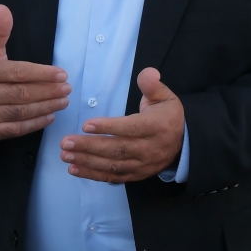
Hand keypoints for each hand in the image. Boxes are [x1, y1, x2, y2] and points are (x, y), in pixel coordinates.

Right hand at [0, 5, 70, 141]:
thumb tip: (2, 8)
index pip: (17, 72)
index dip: (41, 74)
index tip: (62, 74)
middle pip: (22, 93)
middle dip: (48, 91)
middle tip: (67, 88)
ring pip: (21, 112)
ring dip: (46, 106)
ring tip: (63, 101)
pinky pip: (16, 129)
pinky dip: (35, 123)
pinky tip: (50, 115)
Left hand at [60, 68, 183, 182]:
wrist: (184, 144)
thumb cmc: (168, 116)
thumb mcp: (166, 97)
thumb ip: (153, 85)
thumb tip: (147, 73)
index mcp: (156, 127)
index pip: (130, 128)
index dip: (109, 127)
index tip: (87, 125)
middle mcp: (149, 149)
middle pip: (117, 149)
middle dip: (89, 147)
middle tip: (66, 142)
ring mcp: (142, 165)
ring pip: (112, 165)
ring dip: (87, 162)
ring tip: (66, 156)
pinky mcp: (135, 175)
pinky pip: (113, 177)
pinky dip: (93, 175)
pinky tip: (75, 170)